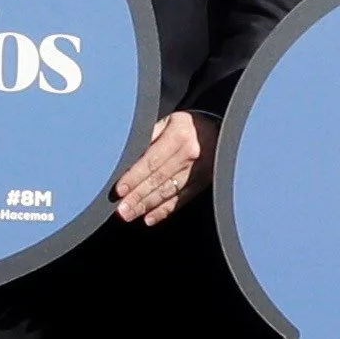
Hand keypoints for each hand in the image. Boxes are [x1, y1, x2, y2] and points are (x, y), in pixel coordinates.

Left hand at [111, 109, 209, 223]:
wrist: (220, 131)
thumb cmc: (188, 125)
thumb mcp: (169, 120)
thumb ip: (150, 135)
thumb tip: (128, 154)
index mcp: (178, 136)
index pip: (151, 161)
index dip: (134, 177)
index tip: (119, 189)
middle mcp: (189, 155)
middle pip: (158, 180)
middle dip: (137, 196)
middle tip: (121, 209)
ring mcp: (197, 172)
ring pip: (167, 192)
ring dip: (146, 206)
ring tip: (129, 214)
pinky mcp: (202, 184)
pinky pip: (181, 200)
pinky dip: (164, 210)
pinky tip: (149, 218)